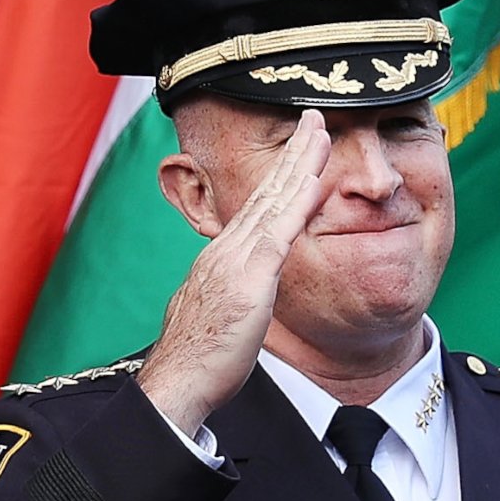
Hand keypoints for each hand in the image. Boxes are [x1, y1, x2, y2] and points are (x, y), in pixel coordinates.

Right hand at [138, 109, 331, 434]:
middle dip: (292, 152)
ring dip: (299, 164)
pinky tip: (314, 180)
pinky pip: (277, 234)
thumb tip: (244, 291)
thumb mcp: (219, 315)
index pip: (256, 205)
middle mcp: (226, 250)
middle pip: (265, 191)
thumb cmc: (198, 360)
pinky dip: (296, 203)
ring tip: (321, 131)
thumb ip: (235, 293)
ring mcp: (235, 262)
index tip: (300, 147)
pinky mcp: (248, 282)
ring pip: (272, 202)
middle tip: (314, 116)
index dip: (279, 173)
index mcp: (222, 258)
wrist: (178, 383)